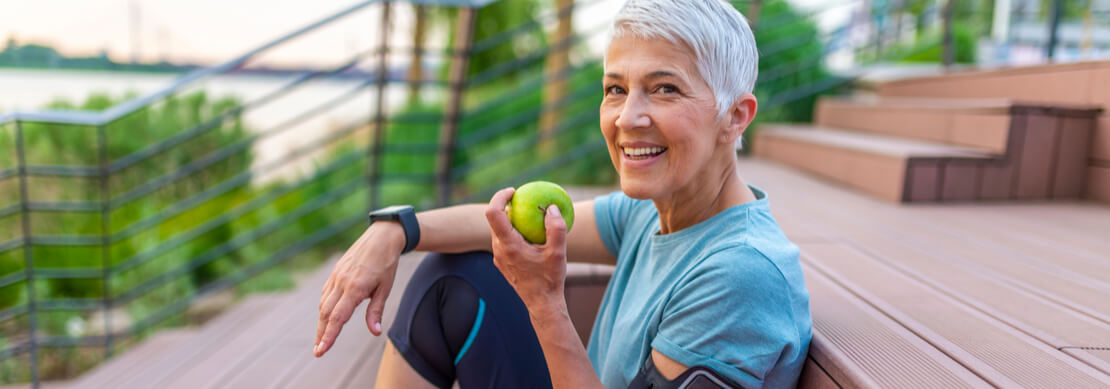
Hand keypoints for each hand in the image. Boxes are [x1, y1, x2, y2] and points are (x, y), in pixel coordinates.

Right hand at [314, 222, 403, 356]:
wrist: (381, 237)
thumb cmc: (386, 264)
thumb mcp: (385, 288)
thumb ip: (376, 311)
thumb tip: (375, 332)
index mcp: (355, 288)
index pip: (338, 317)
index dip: (329, 336)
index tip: (321, 350)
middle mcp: (342, 283)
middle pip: (326, 314)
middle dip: (321, 334)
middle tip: (318, 352)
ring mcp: (336, 277)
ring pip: (323, 304)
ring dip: (321, 323)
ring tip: (321, 339)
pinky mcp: (335, 273)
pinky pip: (326, 294)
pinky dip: (324, 307)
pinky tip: (326, 317)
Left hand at [484, 188, 567, 309]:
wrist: (542, 304)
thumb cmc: (550, 279)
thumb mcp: (558, 253)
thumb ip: (556, 228)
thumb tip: (551, 207)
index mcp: (508, 245)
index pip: (494, 213)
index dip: (500, 197)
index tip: (514, 191)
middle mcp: (499, 250)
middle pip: (494, 220)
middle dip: (505, 205)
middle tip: (522, 199)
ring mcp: (499, 258)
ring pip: (498, 231)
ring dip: (510, 220)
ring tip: (528, 215)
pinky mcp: (502, 263)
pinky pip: (503, 241)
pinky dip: (513, 232)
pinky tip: (529, 233)